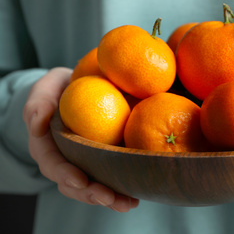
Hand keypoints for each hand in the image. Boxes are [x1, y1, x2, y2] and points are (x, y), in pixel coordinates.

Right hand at [23, 68, 138, 211]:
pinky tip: (138, 194)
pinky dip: (124, 186)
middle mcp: (67, 160)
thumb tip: (39, 122)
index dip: (65, 174)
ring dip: (111, 198)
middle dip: (91, 194)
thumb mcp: (46, 89)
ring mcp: (86, 162)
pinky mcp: (105, 160)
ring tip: (128, 203)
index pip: (52, 164)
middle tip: (108, 198)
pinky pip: (112, 176)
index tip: (80, 180)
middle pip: (74, 184)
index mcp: (48, 147)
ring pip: (94, 186)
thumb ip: (39, 103)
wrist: (81, 87)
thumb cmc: (60, 89)